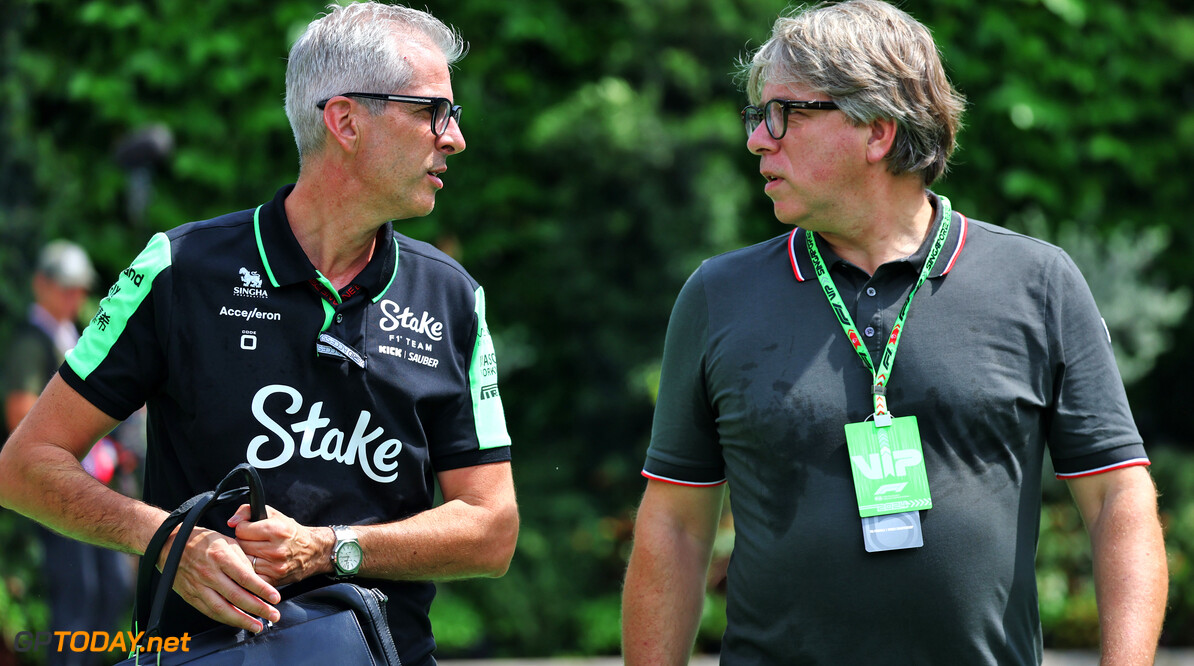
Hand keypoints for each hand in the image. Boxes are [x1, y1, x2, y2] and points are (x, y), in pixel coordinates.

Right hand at [159, 526, 280, 632]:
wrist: (171, 545)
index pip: (245, 577)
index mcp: (221, 557)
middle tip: (273, 615)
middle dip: (257, 609)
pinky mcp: (190, 596)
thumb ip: (243, 561)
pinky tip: (237, 622)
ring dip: (242, 620)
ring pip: (222, 609)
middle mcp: (209, 573)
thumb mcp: (228, 542)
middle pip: (236, 596)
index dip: (262, 590)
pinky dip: (225, 619)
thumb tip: (256, 580)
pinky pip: (209, 612)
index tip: (275, 598)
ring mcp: (198, 587)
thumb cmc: (203, 541)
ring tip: (257, 625)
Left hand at [229, 504, 330, 586]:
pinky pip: (250, 576)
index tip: (249, 530)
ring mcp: (275, 567)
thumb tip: (231, 522)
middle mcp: (276, 549)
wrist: (314, 552)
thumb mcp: (273, 515)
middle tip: (252, 542)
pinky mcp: (273, 580)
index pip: (241, 530)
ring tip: (254, 553)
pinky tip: (256, 565)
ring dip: (245, 557)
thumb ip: (248, 511)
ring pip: (243, 562)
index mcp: (276, 530)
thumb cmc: (291, 532)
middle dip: (243, 543)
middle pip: (241, 546)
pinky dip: (249, 571)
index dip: (243, 529)